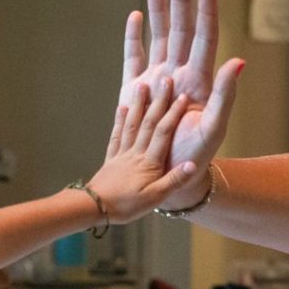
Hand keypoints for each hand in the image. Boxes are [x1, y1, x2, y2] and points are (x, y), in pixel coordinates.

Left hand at [82, 78, 201, 221]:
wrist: (95, 208)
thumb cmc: (126, 205)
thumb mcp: (155, 198)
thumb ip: (174, 180)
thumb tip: (193, 164)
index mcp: (150, 162)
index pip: (163, 133)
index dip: (173, 114)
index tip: (183, 96)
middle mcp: (136, 153)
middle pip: (149, 122)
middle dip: (158, 101)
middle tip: (165, 80)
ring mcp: (122, 153)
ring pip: (132, 124)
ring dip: (138, 104)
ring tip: (142, 85)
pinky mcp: (111, 158)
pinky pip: (117, 135)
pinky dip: (120, 120)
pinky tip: (122, 108)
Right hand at [118, 0, 242, 212]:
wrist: (171, 176)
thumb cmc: (197, 155)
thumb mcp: (215, 126)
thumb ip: (226, 94)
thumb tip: (239, 61)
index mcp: (200, 79)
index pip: (205, 36)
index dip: (207, 9)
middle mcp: (180, 73)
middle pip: (181, 28)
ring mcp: (158, 79)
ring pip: (159, 36)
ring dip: (159, 10)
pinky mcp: (136, 89)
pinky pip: (135, 56)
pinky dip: (134, 37)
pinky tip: (137, 16)